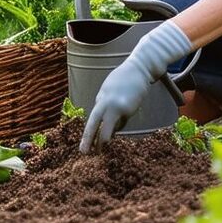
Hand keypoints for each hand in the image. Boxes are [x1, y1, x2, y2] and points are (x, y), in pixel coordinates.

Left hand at [79, 20, 192, 151]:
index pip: (91, 120)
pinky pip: (123, 122)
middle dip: (90, 140)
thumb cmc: (123, 80)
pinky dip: (122, 122)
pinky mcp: (128, 108)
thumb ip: (104, 106)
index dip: (87, 134)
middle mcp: (105, 103)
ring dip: (107, 137)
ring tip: (106, 140)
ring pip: (110, 128)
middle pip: (94, 125)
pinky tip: (127, 109)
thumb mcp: (108, 92)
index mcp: (100, 99)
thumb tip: (103, 123)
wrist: (139, 69)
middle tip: (84, 153)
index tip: (83, 147)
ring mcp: (116, 107)